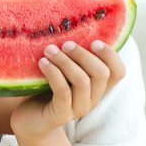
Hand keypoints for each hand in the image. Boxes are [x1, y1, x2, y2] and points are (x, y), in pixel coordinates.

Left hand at [11, 40, 125, 138]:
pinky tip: (42, 63)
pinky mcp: (61, 115)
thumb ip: (69, 56)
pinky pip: (63, 91)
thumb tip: (67, 24)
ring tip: (49, 50)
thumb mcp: (60, 71)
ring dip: (65, 62)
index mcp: (96, 87)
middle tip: (66, 43)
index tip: (93, 41)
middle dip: (84, 55)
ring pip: (82, 81)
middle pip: (101, 74)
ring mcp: (78, 109)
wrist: (28, 120)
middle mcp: (92, 99)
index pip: (118, 72)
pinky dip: (54, 73)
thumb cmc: (43, 91)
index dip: (110, 55)